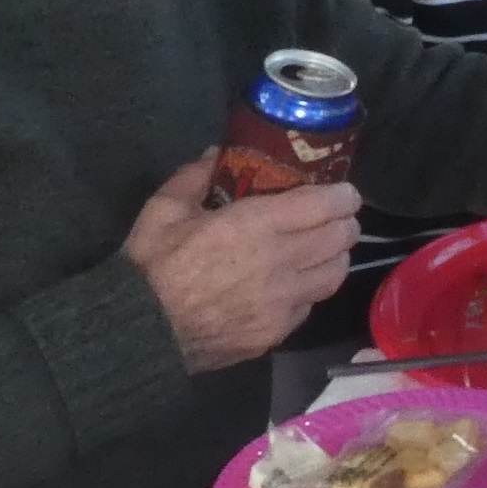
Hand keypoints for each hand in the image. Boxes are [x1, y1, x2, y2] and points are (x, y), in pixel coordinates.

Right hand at [125, 151, 360, 373]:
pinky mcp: (276, 332)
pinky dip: (312, 290)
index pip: (323, 205)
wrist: (141, 333)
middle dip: (345, 223)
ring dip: (337, 257)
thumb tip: (215, 154)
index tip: (345, 192)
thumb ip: (194, 177)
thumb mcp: (163, 210)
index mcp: (255, 225)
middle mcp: (280, 262)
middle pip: (339, 238)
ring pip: (334, 274)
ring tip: (326, 249)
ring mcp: (282, 302)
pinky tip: (298, 284)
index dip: (343, 196)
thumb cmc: (151, 267)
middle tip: (338, 217)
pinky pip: (310, 305)